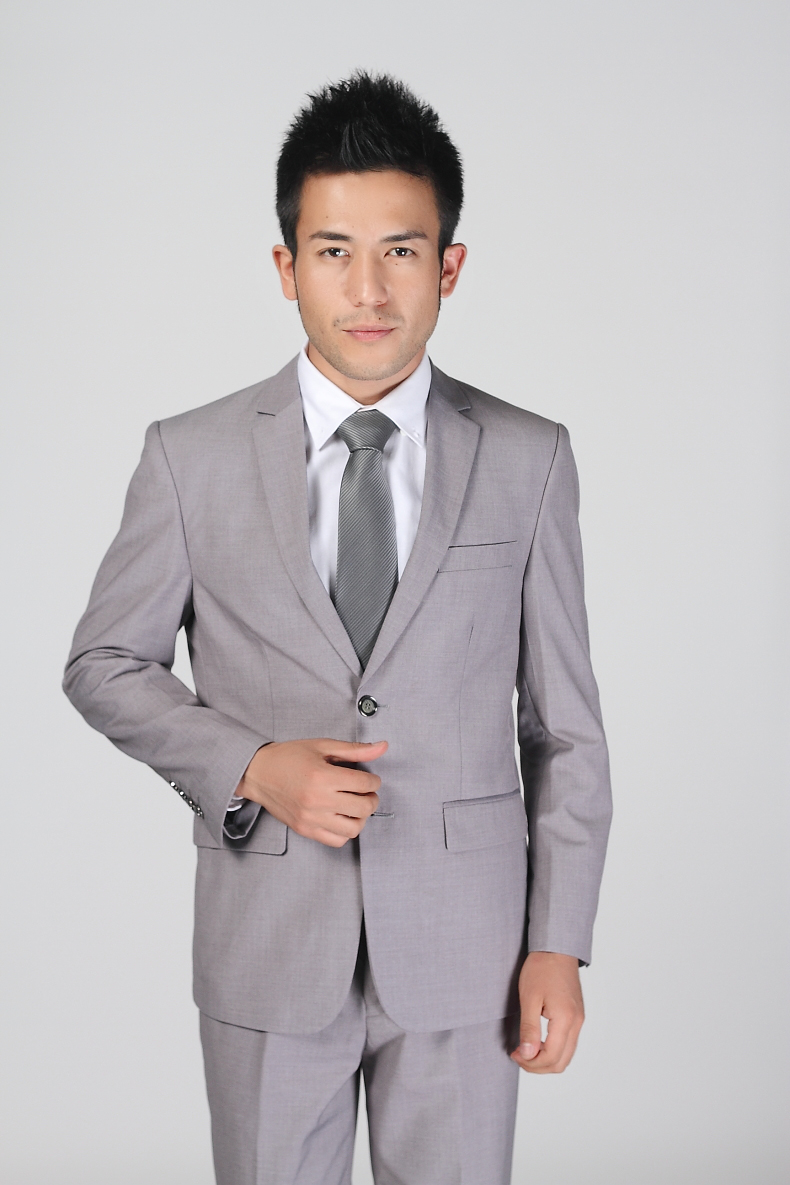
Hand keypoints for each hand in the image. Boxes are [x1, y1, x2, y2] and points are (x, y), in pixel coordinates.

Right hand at [235, 738, 386, 848]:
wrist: (258, 773)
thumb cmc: (288, 757)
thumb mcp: (322, 746)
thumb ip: (355, 749)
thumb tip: (382, 747)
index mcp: (322, 776)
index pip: (364, 783)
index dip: (373, 780)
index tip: (370, 779)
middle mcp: (317, 800)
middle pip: (363, 808)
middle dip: (372, 799)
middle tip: (367, 792)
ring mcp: (311, 818)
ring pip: (353, 829)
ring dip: (361, 818)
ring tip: (354, 806)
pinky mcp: (305, 830)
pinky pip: (336, 840)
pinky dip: (345, 831)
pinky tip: (341, 817)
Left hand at [510, 951, 583, 1073]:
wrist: (557, 948)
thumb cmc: (542, 969)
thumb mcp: (529, 998)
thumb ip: (529, 1029)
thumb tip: (527, 1055)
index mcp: (566, 1019)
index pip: (551, 1057)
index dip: (531, 1063)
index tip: (515, 1054)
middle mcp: (577, 1023)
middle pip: (561, 1062)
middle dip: (538, 1066)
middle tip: (519, 1055)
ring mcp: (579, 1020)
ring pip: (566, 1055)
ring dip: (546, 1059)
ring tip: (526, 1049)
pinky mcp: (577, 1016)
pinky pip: (568, 1043)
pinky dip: (553, 1049)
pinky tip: (537, 1041)